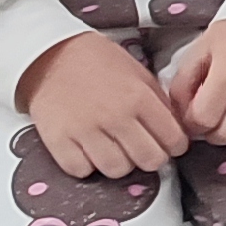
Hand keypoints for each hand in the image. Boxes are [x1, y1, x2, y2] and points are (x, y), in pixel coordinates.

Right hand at [19, 30, 187, 180]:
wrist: (49, 55)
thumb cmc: (97, 62)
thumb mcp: (138, 73)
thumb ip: (159, 103)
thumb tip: (176, 130)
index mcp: (139, 98)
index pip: (173, 139)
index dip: (175, 145)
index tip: (169, 143)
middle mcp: (115, 117)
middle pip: (149, 161)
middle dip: (151, 157)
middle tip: (142, 148)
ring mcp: (85, 131)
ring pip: (118, 170)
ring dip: (120, 162)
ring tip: (114, 148)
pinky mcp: (58, 141)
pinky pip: (82, 170)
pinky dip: (87, 165)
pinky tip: (88, 149)